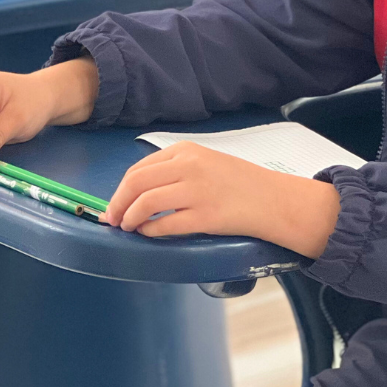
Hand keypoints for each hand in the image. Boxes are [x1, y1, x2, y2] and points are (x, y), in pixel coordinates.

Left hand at [103, 142, 342, 257]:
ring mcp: (197, 191)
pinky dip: (150, 232)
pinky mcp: (205, 216)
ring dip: (130, 219)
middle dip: (117, 205)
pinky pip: (165, 225)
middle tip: (113, 220)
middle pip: (136, 184)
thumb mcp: (206, 162)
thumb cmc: (239, 182)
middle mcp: (189, 166)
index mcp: (187, 151)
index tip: (114, 204)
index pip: (139, 169)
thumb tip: (137, 190)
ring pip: (145, 204)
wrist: (273, 199)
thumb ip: (175, 169)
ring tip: (129, 229)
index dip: (120, 189)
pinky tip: (148, 235)